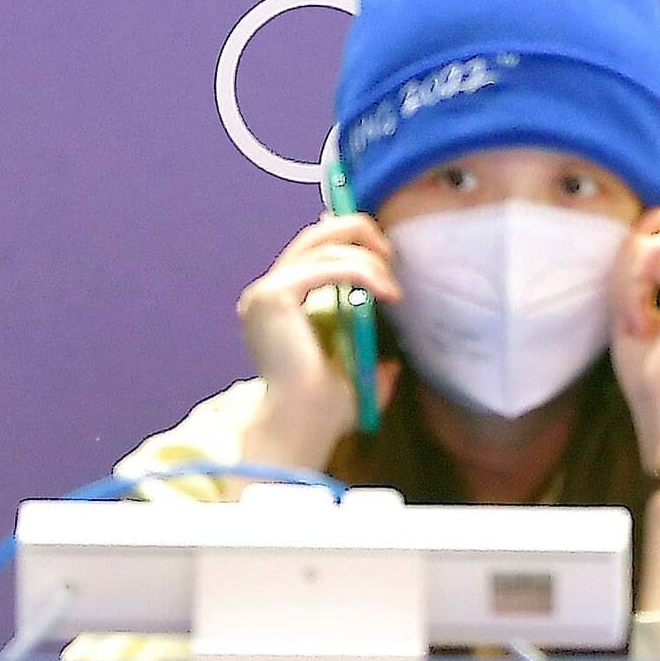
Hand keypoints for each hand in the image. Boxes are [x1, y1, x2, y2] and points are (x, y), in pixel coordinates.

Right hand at [236, 214, 397, 468]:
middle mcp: (266, 293)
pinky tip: (386, 293)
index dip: (351, 236)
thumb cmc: (324, 407)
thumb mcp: (355, 369)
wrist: (303, 427)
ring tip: (393, 290)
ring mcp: (265, 293)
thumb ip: (369, 352)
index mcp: (278, 304)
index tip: (385, 254)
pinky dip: (363, 272)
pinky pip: (329, 266)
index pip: (313, 247)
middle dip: (361, 234)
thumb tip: (394, 359)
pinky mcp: (273, 297)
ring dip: (369, 261)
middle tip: (392, 259)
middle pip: (317, 233)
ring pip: (327, 246)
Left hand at [609, 210, 659, 468]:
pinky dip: (646, 267)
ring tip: (632, 310)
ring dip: (639, 265)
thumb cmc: (652, 379)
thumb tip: (639, 236)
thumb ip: (643, 276)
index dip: (645, 258)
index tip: (629, 301)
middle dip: (640, 253)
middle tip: (627, 299)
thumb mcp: (639, 315)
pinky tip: (638, 307)